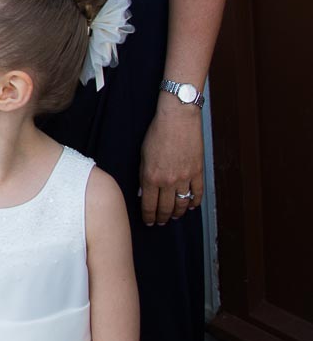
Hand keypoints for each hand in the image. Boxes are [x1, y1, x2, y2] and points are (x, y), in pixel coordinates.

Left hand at [139, 102, 203, 225]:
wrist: (178, 118)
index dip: (148, 216)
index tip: (148, 221)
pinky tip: (190, 206)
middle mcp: (168, 181)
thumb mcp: (143, 155)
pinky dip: (194, 203)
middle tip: (160, 222)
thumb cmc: (157, 132)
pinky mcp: (198, 172)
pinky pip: (197, 194)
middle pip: (165, 208)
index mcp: (151, 177)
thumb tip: (143, 193)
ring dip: (177, 213)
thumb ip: (143, 175)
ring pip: (182, 204)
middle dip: (162, 218)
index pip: (149, 205)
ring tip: (173, 217)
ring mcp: (185, 178)